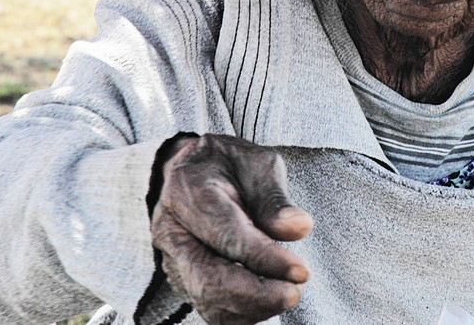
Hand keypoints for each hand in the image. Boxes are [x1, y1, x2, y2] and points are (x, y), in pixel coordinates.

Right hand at [151, 134, 313, 324]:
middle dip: (257, 294)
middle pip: (208, 278)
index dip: (265, 258)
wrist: (198, 171)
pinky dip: (242, 314)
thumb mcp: (258, 165)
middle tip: (296, 291)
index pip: (226, 236)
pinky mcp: (182, 278)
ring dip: (253, 307)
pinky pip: (208, 309)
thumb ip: (275, 198)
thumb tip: (299, 228)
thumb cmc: (232, 165)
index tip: (301, 270)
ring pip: (207, 300)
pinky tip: (271, 301)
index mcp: (187, 191)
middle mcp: (171, 230)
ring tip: (289, 293)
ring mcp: (172, 258)